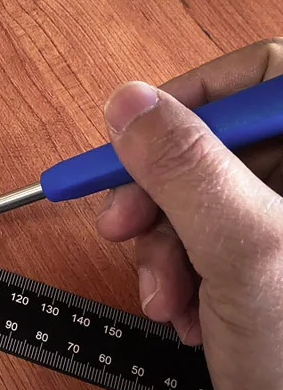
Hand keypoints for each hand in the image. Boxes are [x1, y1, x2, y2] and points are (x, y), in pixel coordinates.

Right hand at [97, 38, 282, 389]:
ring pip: (205, 198)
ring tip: (161, 296)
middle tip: (121, 228)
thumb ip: (185, 169)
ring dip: (164, 243)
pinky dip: (180, 272)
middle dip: (161, 192)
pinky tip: (181, 313)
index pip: (262, 77)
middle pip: (222, 143)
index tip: (130, 137)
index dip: (190, 98)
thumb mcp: (243, 255)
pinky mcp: (272, 270)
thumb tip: (127, 102)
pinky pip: (208, 242)